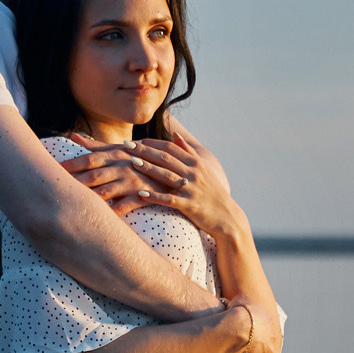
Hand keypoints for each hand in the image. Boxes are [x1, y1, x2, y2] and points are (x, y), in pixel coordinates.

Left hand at [63, 131, 245, 242]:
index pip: (169, 148)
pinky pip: (170, 199)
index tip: (134, 140)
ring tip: (130, 163)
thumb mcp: (202, 170)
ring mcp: (191, 189)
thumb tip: (175, 135)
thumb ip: (188, 152)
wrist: (227, 217)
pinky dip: (154, 196)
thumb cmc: (211, 194)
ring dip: (148, 169)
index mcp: (194, 163)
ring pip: (166, 175)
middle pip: (165, 158)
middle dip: (144, 151)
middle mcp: (193, 173)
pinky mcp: (190, 205)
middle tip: (125, 146)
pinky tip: (140, 194)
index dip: (150, 143)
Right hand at [220, 295, 279, 352]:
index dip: (256, 333)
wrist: (238, 322)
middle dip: (257, 350)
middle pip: (265, 347)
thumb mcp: (243, 300)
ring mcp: (262, 352)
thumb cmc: (238, 309)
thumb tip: (240, 304)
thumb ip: (243, 302)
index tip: (251, 336)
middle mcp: (270, 340)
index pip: (265, 331)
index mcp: (269, 324)